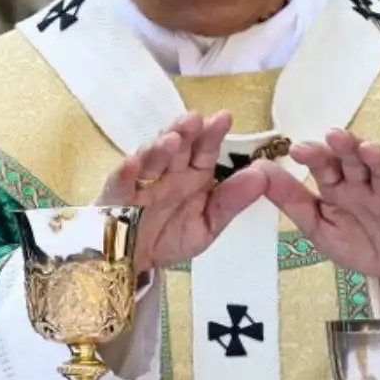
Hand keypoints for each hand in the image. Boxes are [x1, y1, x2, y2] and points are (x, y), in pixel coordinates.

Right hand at [95, 111, 268, 272]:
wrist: (135, 262)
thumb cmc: (172, 237)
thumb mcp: (208, 224)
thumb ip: (232, 201)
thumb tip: (263, 176)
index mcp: (192, 174)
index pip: (204, 149)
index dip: (212, 133)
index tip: (224, 117)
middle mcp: (168, 172)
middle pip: (176, 146)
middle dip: (183, 131)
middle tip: (194, 119)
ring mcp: (140, 181)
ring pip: (149, 158)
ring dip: (157, 148)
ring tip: (170, 141)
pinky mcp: (116, 197)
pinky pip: (120, 183)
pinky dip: (125, 172)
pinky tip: (132, 163)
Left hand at [259, 129, 379, 298]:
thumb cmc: (362, 245)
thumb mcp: (320, 229)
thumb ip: (292, 202)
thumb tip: (259, 172)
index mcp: (340, 189)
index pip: (326, 167)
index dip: (315, 156)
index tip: (297, 150)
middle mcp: (365, 185)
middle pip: (355, 162)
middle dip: (345, 148)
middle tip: (333, 137)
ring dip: (376, 158)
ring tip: (365, 148)